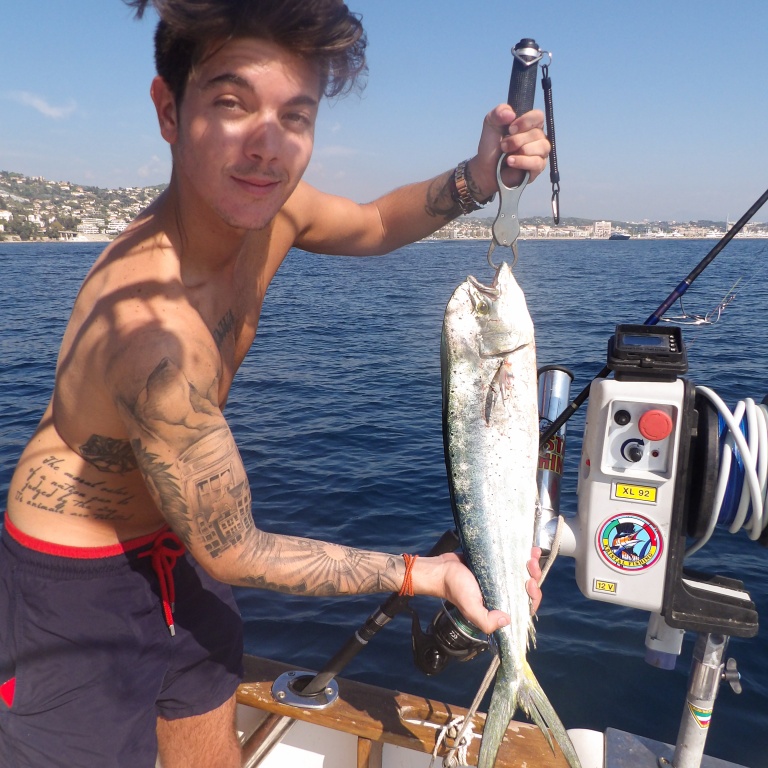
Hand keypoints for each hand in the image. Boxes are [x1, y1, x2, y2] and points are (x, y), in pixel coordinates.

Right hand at [430, 547, 544, 634]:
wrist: (442, 568)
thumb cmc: (455, 588)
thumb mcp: (470, 608)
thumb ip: (486, 621)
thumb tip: (507, 619)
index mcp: (500, 607)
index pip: (525, 607)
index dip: (533, 596)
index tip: (529, 583)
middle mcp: (502, 594)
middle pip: (527, 588)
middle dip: (534, 576)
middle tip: (531, 564)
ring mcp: (500, 579)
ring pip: (523, 573)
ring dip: (532, 565)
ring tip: (531, 554)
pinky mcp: (496, 564)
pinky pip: (513, 561)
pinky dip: (522, 555)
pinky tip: (528, 548)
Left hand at [467, 104, 549, 199]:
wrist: (486, 168)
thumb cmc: (491, 146)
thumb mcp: (490, 124)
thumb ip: (499, 112)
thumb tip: (511, 113)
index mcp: (530, 124)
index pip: (538, 116)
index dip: (526, 121)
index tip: (510, 129)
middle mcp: (538, 138)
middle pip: (538, 133)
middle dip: (517, 140)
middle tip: (503, 146)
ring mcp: (540, 153)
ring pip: (542, 147)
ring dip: (521, 150)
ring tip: (506, 156)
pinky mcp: (538, 168)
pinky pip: (537, 162)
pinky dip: (522, 161)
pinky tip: (510, 162)